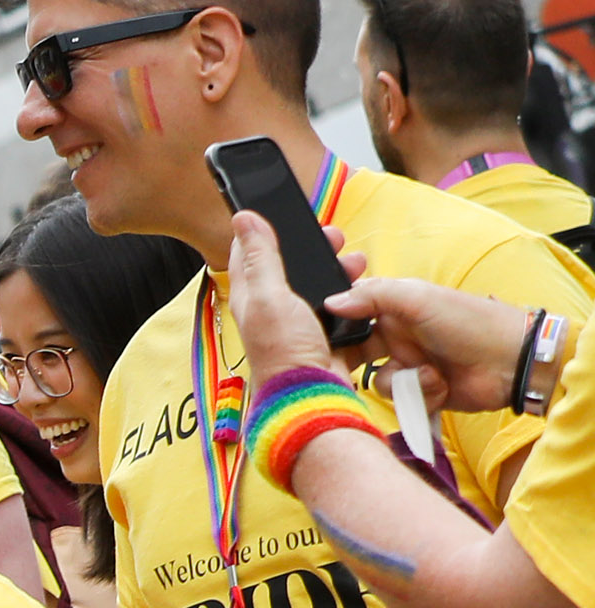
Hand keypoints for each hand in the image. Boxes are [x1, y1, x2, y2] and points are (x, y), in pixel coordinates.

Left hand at [216, 209, 353, 382]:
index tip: (278, 212)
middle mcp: (273, 309)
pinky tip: (364, 291)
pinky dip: (354, 295)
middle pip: (292, 266)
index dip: (262, 231)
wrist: (312, 395)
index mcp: (251, 297)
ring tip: (355, 263)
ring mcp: (300, 321)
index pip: (248, 254)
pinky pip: (342, 304)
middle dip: (315, 248)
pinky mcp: (325, 333)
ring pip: (321, 283)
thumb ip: (260, 258)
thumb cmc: (283, 352)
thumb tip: (242, 218)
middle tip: (333, 237)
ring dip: (339, 270)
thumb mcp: (269, 297)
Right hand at [325, 271, 539, 409]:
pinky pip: (399, 401)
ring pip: (377, 382)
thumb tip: (330, 302)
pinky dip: (420, 394)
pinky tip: (441, 385)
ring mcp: (407, 366)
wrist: (510, 361)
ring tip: (429, 374)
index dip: (333, 330)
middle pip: (353, 355)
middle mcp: (396, 337)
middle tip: (343, 374)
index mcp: (394, 309)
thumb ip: (373, 296)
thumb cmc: (470, 322)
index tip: (318, 342)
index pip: (349, 317)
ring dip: (402, 382)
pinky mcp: (419, 392)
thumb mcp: (419, 299)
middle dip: (351, 366)